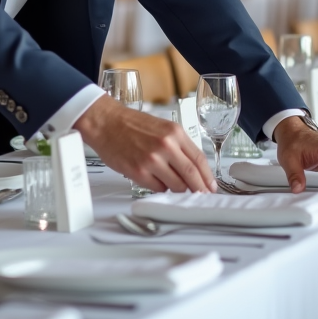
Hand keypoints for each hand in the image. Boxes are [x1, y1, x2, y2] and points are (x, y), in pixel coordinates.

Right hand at [73, 95, 215, 192]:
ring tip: (175, 186)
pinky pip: (158, 188)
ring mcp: (152, 160)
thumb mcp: (162, 127)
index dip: (207, 176)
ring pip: (176, 185)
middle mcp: (166, 146)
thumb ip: (178, 145)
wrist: (106, 123)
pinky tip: (157, 182)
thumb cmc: (131, 125)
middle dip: (199, 188)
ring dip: (178, 189)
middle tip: (202, 195)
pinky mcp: (138, 172)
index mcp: (174, 133)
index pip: (199, 159)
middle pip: (191, 175)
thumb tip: (192, 167)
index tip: (211, 186)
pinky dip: (161, 188)